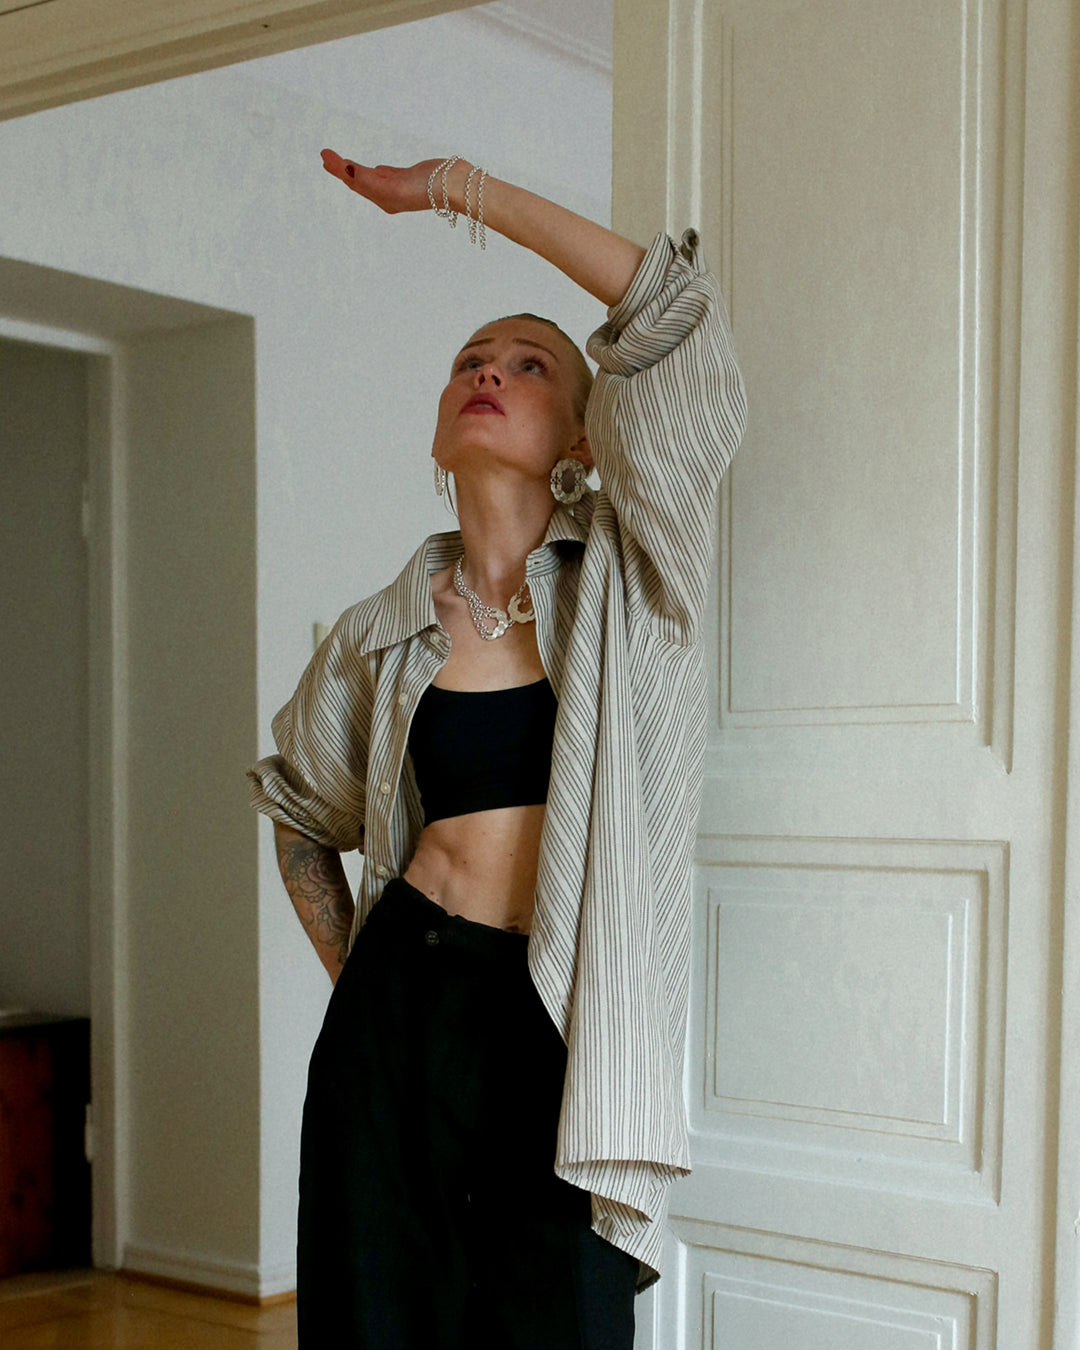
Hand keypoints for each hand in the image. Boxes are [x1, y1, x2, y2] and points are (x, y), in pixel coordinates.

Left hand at [321, 149, 453, 214]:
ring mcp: (400, 185)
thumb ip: (367, 178)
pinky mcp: (410, 176)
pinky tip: (375, 169)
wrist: (456, 186)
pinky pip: (388, 174)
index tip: (325, 155)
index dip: (339, 169)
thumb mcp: (391, 185)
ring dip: (356, 169)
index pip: (355, 182)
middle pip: (360, 181)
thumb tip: (344, 169)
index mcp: (382, 198)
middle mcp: (388, 194)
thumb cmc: (426, 188)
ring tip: (343, 162)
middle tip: (326, 155)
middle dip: (342, 169)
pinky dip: (377, 171)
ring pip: (372, 177)